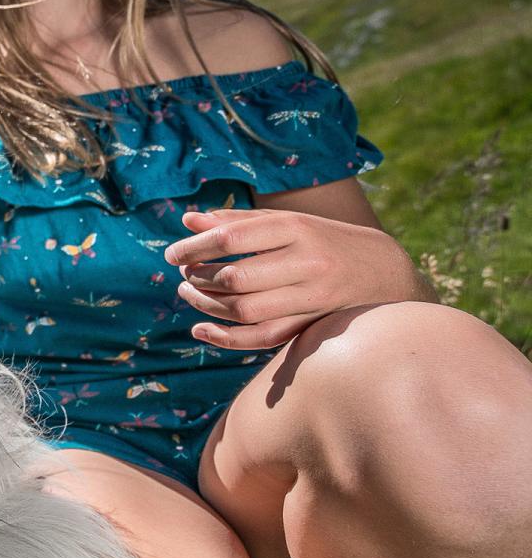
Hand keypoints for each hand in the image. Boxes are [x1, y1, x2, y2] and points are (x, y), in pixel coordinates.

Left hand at [163, 207, 418, 349]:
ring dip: (207, 306)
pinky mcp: (313, 325)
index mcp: (297, 228)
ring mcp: (312, 297)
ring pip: (245, 310)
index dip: (194, 247)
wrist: (386, 272)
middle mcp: (307, 262)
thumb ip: (238, 221)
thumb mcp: (287, 223)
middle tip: (184, 274)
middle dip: (200, 278)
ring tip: (189, 294)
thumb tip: (187, 220)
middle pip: (236, 277)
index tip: (172, 255)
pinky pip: (262, 338)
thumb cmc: (324, 240)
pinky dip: (226, 337)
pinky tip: (202, 329)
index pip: (232, 237)